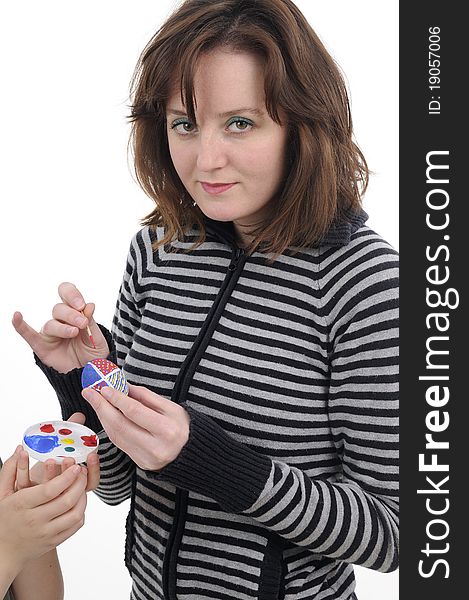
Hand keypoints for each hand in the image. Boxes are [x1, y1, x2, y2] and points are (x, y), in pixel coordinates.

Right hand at [0, 447, 87, 571]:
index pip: (50, 490)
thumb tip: (20, 449)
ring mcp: (45, 533)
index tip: (75, 467)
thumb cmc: (5, 516)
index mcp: (22, 505)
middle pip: (66, 501)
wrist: (4, 550)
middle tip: (82, 472)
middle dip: (79, 483)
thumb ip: (11, 469)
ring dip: (83, 497)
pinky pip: (75, 526)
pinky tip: (79, 501)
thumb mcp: (3, 492)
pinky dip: (81, 511)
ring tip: (82, 485)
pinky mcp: (54, 541)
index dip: (66, 477)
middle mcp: (34, 520)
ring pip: (74, 514)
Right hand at [12, 282, 108, 372]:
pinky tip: (17, 316)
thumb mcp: (98, 339)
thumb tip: (89, 305)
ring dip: (63, 327)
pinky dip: (20, 325)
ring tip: (74, 333)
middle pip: (59, 309)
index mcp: (75, 313)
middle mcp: (60, 320)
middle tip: (82, 324)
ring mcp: (50, 333)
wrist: (89, 375)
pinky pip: (28, 334)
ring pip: (51, 324)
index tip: (82, 305)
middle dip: (72, 314)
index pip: (67, 293)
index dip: (72, 295)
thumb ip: (92, 323)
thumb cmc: (93, 355)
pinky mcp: (41, 346)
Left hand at [28, 413, 99, 491]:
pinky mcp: (27, 493)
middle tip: (69, 459)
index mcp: (77, 482)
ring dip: (50, 473)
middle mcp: (64, 491)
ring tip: (49, 459)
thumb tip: (80, 415)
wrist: (28, 478)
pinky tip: (23, 452)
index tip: (92, 455)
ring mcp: (46, 494)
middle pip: (72, 487)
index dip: (93, 469)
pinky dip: (22, 467)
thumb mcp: (65, 447)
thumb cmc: (53, 461)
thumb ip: (73, 432)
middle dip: (70, 472)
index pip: (91, 481)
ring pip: (49, 488)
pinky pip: (24, 482)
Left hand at [82, 384, 189, 470]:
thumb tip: (125, 386)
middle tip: (89, 392)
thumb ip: (147, 397)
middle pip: (120, 425)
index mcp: (166, 430)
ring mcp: (146, 458)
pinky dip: (110, 427)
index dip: (116, 398)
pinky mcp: (139, 463)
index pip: (134, 412)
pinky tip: (106, 415)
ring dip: (103, 416)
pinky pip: (120, 443)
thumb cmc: (183, 427)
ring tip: (95, 401)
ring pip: (116, 435)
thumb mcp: (172, 408)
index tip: (104, 387)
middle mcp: (155, 447)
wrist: (191, 454)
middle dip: (101, 406)